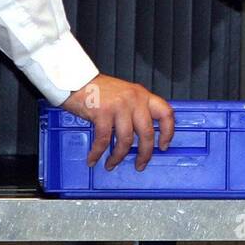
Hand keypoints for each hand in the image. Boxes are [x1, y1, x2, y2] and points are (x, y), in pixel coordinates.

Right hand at [61, 74, 175, 171]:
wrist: (76, 80)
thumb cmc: (99, 90)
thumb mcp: (125, 95)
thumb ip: (135, 110)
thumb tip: (141, 135)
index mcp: (142, 95)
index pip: (165, 113)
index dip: (168, 132)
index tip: (164, 145)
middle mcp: (135, 99)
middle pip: (147, 132)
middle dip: (145, 153)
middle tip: (140, 164)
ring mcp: (119, 106)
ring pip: (126, 140)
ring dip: (118, 157)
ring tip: (111, 164)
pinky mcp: (103, 112)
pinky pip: (103, 140)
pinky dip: (98, 153)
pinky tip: (94, 158)